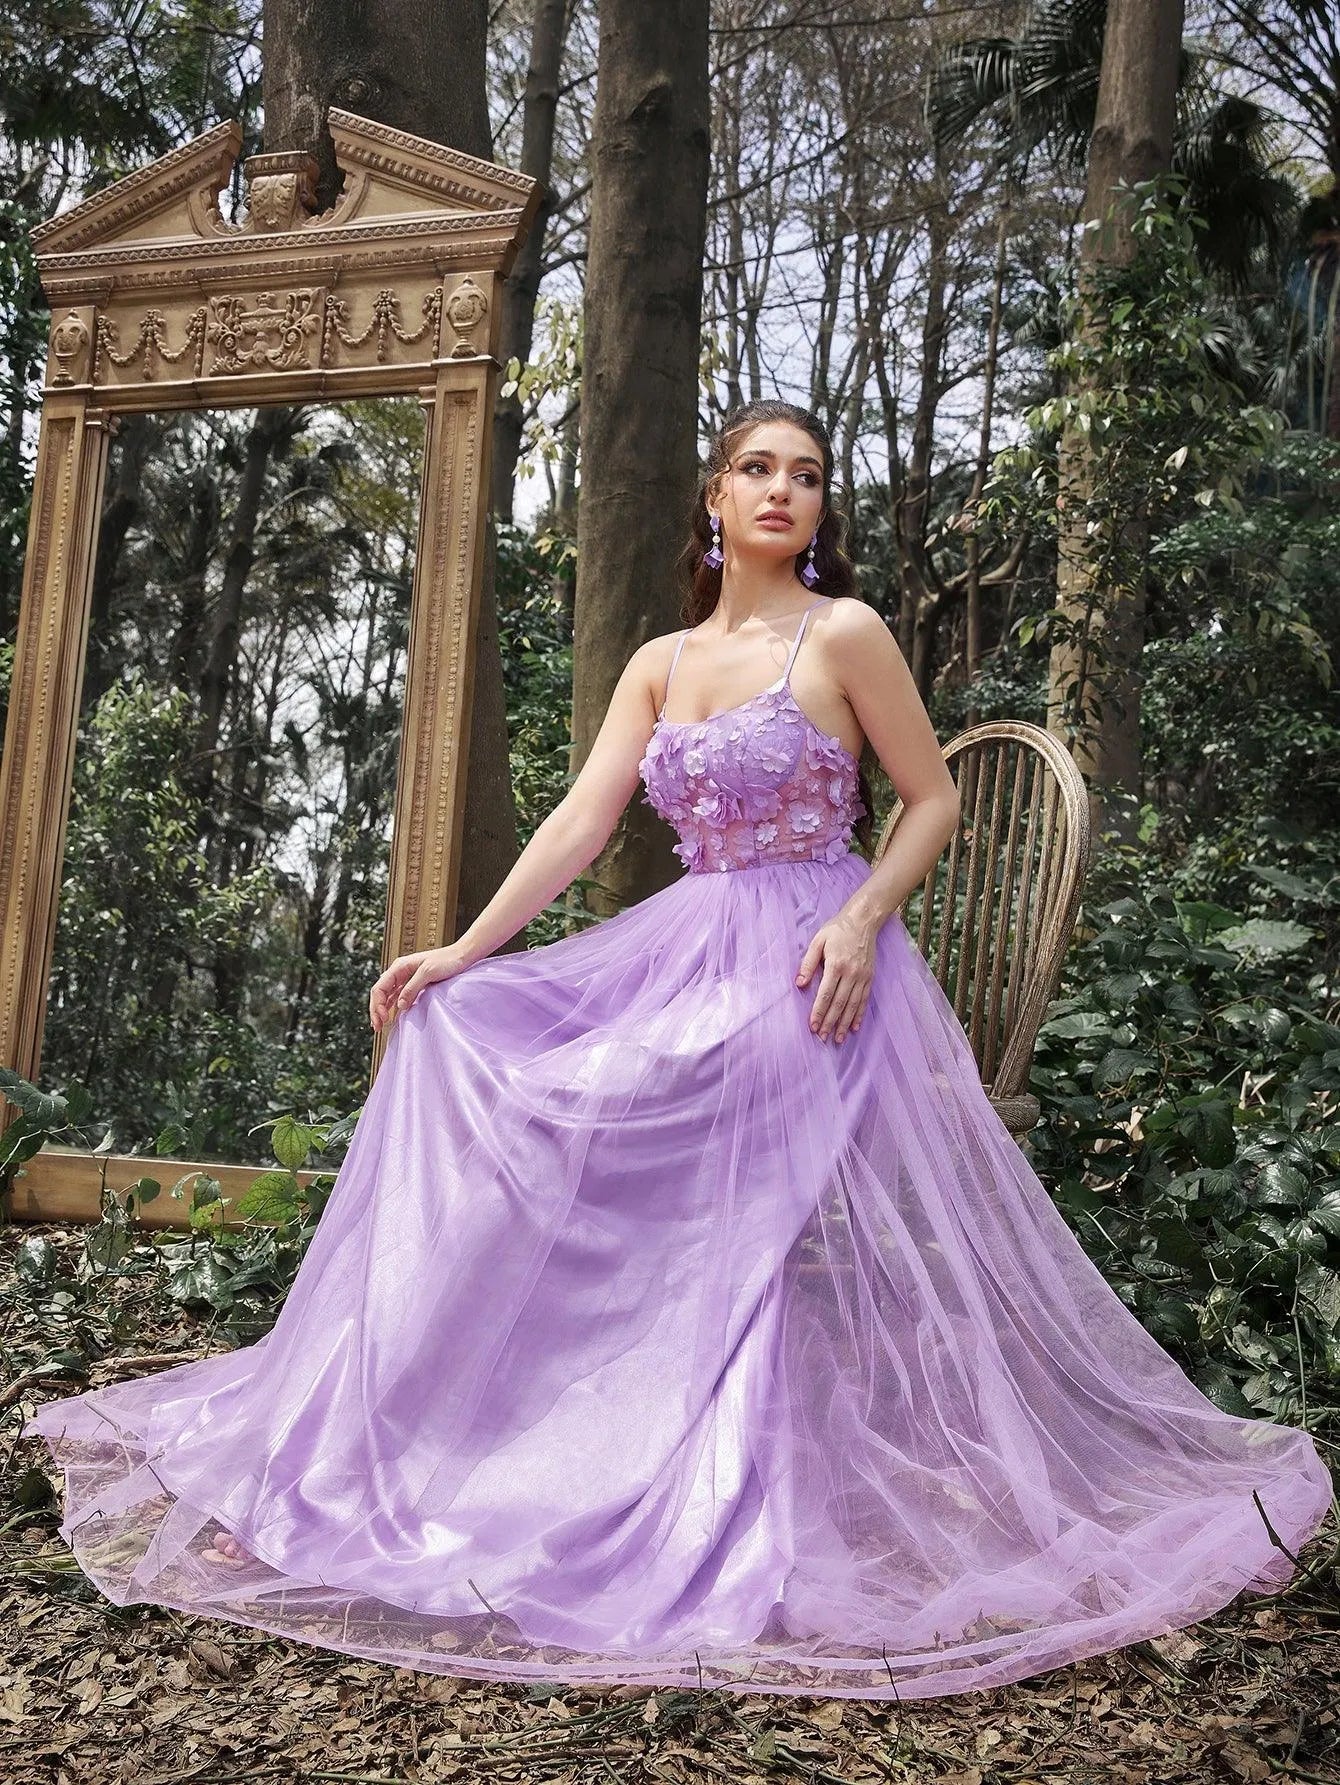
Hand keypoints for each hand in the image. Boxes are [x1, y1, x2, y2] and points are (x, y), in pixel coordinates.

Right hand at [369, 945, 474, 1031]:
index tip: (382, 1019)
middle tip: (377, 1027)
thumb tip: (399, 1006)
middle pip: (380, 992)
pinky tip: (392, 1016)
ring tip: (380, 1025)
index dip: (377, 1005)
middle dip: (376, 1010)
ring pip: (387, 995)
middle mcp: (399, 972)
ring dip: (382, 1010)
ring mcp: (406, 978)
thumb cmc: (447, 961)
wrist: (461, 956)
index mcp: (399, 966)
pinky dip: (392, 1007)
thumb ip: (412, 988)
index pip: (379, 988)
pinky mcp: (414, 984)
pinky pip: (397, 996)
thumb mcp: (428, 972)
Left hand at [795, 909, 878, 1043]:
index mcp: (836, 965)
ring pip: (853, 1005)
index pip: (826, 994)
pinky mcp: (869, 978)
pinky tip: (854, 1027)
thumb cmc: (837, 930)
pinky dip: (859, 1015)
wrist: (863, 921)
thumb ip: (808, 963)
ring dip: (844, 1023)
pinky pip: (864, 1000)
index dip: (819, 1011)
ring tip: (837, 1038)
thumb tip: (800, 983)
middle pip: (839, 1003)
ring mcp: (862, 977)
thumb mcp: (818, 941)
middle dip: (830, 1022)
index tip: (812, 1026)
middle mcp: (851, 974)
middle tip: (822, 1037)